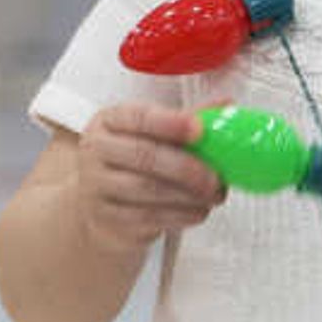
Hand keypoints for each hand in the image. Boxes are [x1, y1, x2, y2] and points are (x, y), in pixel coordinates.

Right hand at [73, 102, 223, 251]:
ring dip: (189, 194)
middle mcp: (97, 149)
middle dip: (188, 168)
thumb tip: (225, 105)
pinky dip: (181, 215)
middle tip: (216, 178)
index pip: (138, 116)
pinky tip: (198, 211)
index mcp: (110, 120)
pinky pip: (148, 216)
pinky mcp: (106, 216)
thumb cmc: (131, 163)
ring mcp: (96, 184)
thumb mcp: (152, 135)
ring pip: (148, 189)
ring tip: (212, 196)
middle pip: (145, 155)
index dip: (171, 122)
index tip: (199, 129)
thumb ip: (187, 120)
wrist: (99, 204)